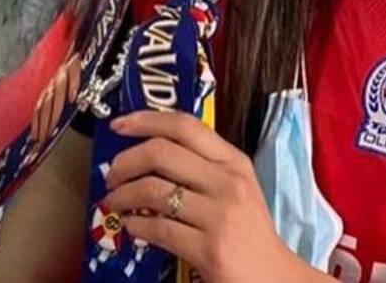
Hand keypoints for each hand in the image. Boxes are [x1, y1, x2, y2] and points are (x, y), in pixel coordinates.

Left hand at [102, 110, 329, 282]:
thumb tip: (148, 152)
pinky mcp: (209, 250)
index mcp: (233, 162)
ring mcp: (219, 216)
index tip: (119, 125)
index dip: (146, 120)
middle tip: (111, 174)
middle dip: (125, 161)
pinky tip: (131, 225)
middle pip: (161, 152)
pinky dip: (136, 224)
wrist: (274, 277)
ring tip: (115, 201)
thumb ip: (202, 166)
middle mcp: (227, 182)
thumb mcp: (235, 187)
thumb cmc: (249, 232)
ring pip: (153, 190)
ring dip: (123, 195)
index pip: (185, 125)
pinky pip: (158, 228)